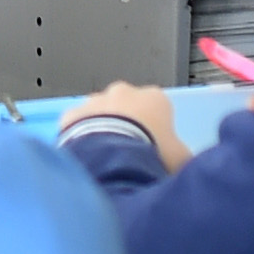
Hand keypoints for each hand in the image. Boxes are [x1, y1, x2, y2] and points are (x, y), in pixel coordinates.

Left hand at [63, 79, 187, 168]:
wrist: (112, 159)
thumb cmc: (153, 154)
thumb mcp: (180, 158)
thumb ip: (180, 154)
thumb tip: (181, 161)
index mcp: (154, 98)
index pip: (158, 108)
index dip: (156, 128)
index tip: (154, 146)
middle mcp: (123, 91)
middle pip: (127, 105)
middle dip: (127, 123)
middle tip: (128, 150)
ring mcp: (95, 101)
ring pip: (100, 112)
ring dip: (103, 127)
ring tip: (106, 155)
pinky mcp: (72, 114)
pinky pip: (78, 125)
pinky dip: (81, 136)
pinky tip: (86, 155)